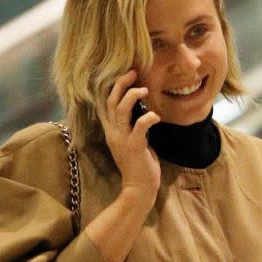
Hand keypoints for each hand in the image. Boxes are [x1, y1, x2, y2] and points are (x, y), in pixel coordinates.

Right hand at [97, 70, 161, 206]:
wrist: (139, 189)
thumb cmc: (139, 166)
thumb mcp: (132, 142)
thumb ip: (132, 127)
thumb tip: (141, 111)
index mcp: (111, 132)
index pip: (105, 104)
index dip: (112, 87)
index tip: (126, 75)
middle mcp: (113, 134)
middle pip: (110, 102)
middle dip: (121, 84)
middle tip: (134, 72)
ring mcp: (122, 141)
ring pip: (121, 110)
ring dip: (132, 96)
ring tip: (144, 90)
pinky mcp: (134, 148)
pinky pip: (139, 126)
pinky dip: (149, 117)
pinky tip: (156, 117)